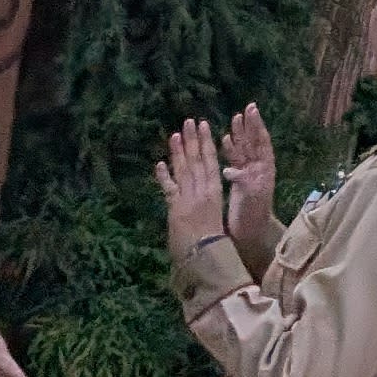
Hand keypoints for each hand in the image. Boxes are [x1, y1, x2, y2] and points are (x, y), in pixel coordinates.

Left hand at [159, 120, 229, 245]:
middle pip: (196, 160)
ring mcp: (187, 197)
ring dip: (178, 152)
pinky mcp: (174, 208)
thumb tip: (205, 196)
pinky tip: (159, 163)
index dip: (206, 142)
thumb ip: (210, 202)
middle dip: (192, 140)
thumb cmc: (217, 240)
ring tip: (175, 135)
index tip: (204, 126)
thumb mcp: (217, 216)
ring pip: (182, 169)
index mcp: (215, 190)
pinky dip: (163, 176)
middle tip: (189, 121)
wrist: (206, 254)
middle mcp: (201, 189)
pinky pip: (168, 188)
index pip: (210, 161)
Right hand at [219, 105, 275, 234]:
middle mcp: (258, 168)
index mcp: (265, 169)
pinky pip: (234, 160)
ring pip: (244, 149)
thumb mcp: (252, 198)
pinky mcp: (238, 180)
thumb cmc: (254, 215)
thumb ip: (243, 182)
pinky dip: (229, 150)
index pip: (262, 142)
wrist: (250, 232)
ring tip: (235, 118)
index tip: (253, 111)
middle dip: (250, 126)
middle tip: (247, 108)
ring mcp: (249, 173)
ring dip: (240, 135)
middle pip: (254, 142)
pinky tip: (224, 139)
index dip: (257, 127)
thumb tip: (230, 169)